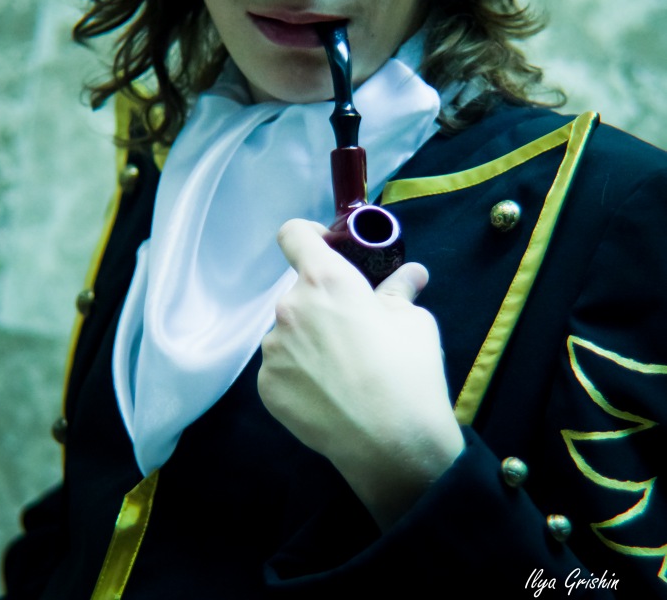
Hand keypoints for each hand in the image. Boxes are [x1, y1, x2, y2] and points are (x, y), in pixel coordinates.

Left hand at [258, 219, 464, 529]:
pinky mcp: (266, 386)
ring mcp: (273, 349)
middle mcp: (290, 308)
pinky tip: (328, 393)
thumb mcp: (414, 321)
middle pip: (299, 291)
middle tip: (353, 328)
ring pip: (289, 331)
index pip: (293, 235)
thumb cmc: (407, 373)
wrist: (392, 445)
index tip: (326, 247)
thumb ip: (400, 290)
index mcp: (325, 281)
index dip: (308, 235)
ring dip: (309, 339)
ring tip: (343, 369)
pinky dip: (300, 372)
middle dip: (323, 302)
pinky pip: (281, 366)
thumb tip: (411, 274)